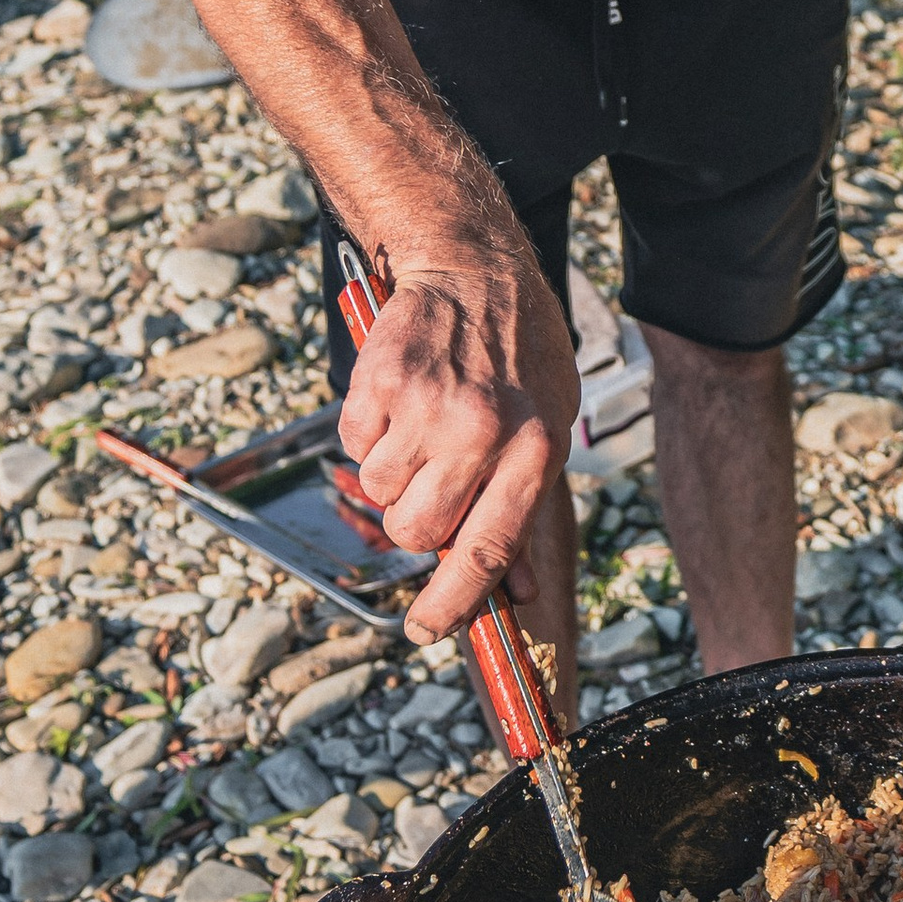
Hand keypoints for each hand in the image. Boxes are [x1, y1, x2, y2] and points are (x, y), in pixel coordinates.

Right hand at [339, 243, 581, 640]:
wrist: (476, 270)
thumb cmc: (522, 359)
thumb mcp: (548, 430)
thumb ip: (525, 510)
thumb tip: (518, 593)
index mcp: (535, 449)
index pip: (489, 549)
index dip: (455, 602)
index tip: (426, 631)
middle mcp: (481, 431)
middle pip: (417, 531)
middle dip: (413, 525)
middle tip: (430, 487)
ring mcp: (426, 404)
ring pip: (378, 492)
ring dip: (391, 476)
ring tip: (421, 430)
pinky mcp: (380, 380)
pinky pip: (354, 447)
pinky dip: (368, 437)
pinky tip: (400, 403)